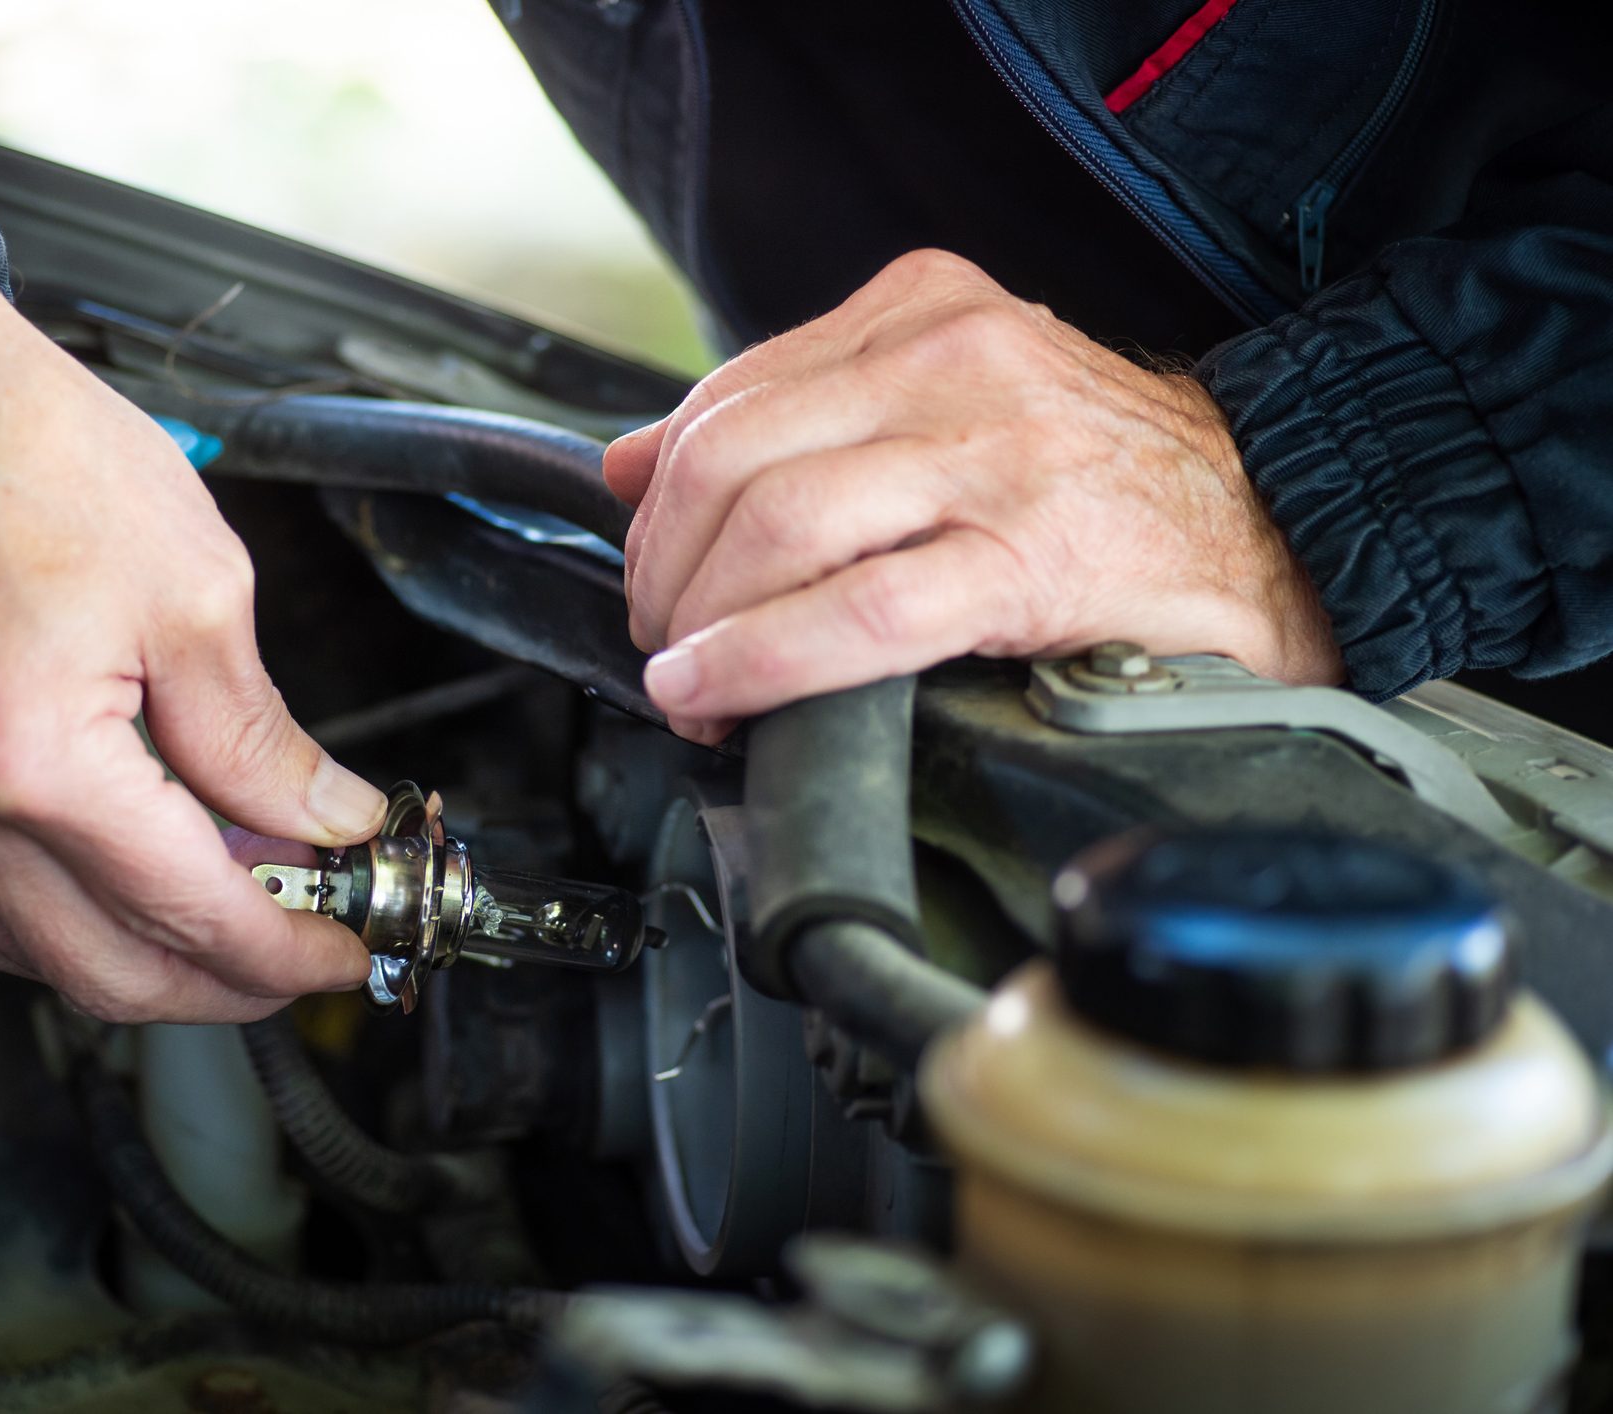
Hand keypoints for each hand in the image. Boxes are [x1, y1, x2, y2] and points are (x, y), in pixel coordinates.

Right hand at [0, 213, 385, 1022]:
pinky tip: (115, 890)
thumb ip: (263, 739)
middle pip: (113, 974)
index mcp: (35, 763)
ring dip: (144, 960)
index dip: (286, 951)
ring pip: (36, 961)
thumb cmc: (28, 457)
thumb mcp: (199, 591)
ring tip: (228, 908)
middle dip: (228, 984)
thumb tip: (326, 820)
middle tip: (302, 948)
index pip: (191, 915)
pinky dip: (55, 925)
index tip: (344, 948)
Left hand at [608, 250, 1342, 741]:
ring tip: (688, 681)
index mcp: (921, 312)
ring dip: (698, 623)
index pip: (727, 396)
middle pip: (728, 459)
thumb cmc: (1105, 481)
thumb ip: (794, 421)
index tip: (652, 570)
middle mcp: (952, 363)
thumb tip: (630, 461)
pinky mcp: (1030, 555)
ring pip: (775, 526)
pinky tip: (717, 693)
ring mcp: (995, 454)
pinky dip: (759, 660)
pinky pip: (855, 610)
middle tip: (661, 639)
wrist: (1285, 522)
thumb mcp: (945, 407)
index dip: (657, 501)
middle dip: (661, 569)